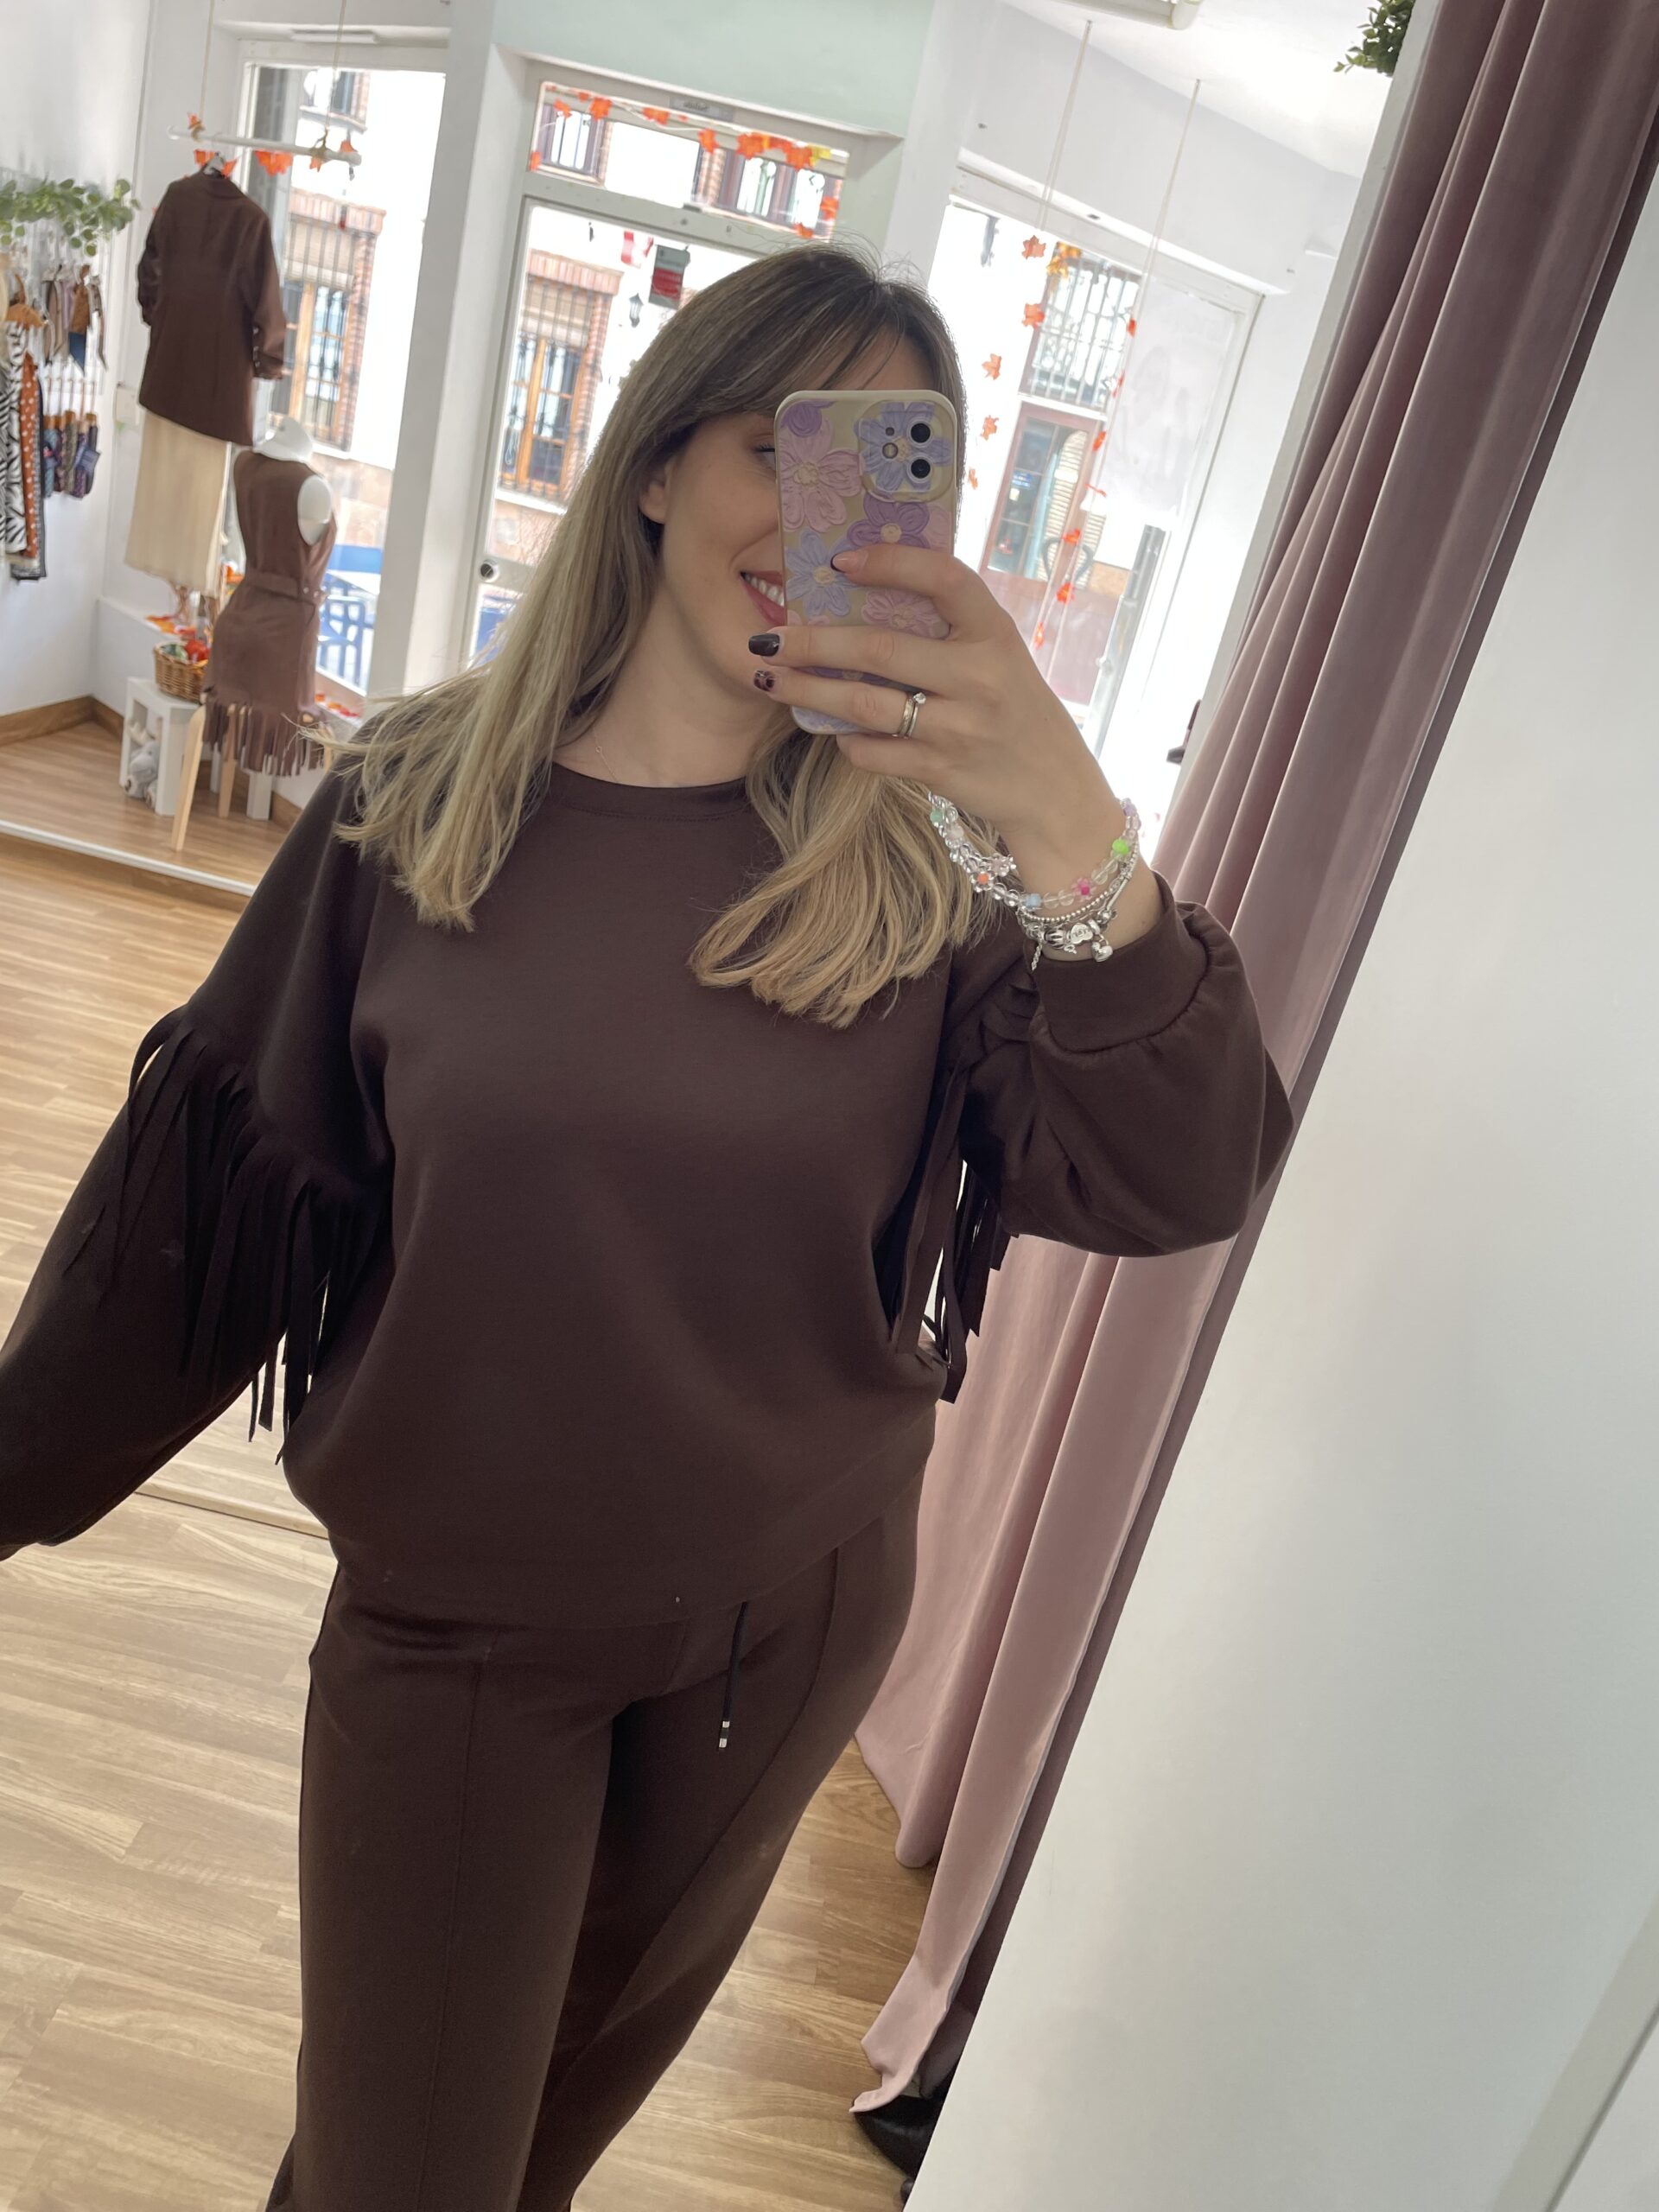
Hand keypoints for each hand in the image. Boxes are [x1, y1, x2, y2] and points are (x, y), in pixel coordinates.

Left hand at [749, 542, 1111, 845]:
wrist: (1053, 790)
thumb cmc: (1016, 711)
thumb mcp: (1000, 656)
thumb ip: (951, 629)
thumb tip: (862, 597)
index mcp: (995, 633)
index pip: (944, 578)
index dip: (891, 562)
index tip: (840, 561)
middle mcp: (980, 677)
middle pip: (881, 649)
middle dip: (814, 642)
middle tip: (767, 638)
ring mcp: (959, 727)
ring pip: (865, 705)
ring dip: (809, 691)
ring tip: (771, 680)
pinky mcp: (941, 770)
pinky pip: (874, 752)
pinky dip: (848, 741)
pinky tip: (837, 732)